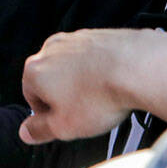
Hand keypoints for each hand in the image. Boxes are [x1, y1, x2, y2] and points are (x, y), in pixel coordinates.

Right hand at [20, 30, 166, 142]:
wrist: (139, 68)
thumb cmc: (101, 95)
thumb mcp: (64, 127)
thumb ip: (39, 130)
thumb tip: (27, 132)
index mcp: (35, 70)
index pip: (31, 97)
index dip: (48, 115)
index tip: (62, 122)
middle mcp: (52, 49)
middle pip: (51, 79)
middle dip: (64, 96)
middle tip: (83, 113)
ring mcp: (76, 39)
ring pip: (72, 66)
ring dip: (82, 82)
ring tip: (101, 99)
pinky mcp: (98, 35)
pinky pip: (93, 57)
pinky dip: (100, 70)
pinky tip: (113, 84)